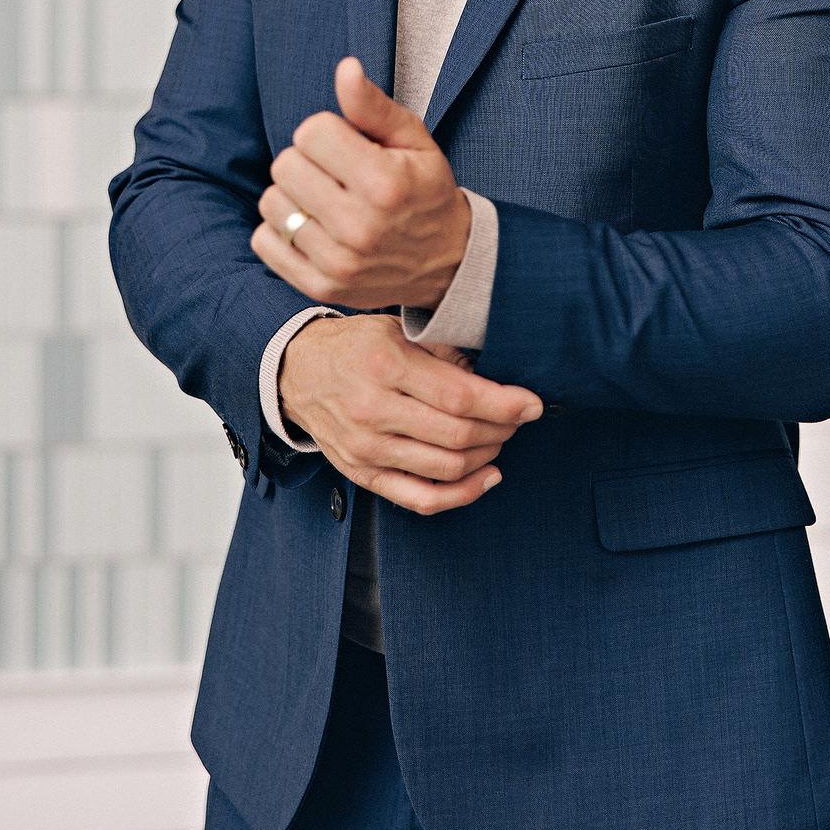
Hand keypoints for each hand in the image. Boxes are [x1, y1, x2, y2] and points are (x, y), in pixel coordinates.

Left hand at [251, 57, 470, 312]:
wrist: (448, 261)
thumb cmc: (425, 190)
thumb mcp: (414, 141)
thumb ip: (374, 106)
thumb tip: (345, 68)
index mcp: (385, 184)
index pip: (311, 132)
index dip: (326, 131)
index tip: (347, 145)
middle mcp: (360, 226)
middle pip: (286, 165)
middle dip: (307, 160)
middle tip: (335, 173)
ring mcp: (339, 262)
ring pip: (272, 203)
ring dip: (292, 194)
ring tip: (323, 199)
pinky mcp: (321, 285)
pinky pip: (265, 241)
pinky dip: (279, 230)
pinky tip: (311, 225)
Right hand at [278, 315, 543, 514]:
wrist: (298, 372)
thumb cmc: (356, 346)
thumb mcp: (397, 330)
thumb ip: (444, 351)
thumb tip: (498, 372)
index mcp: (385, 366)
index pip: (458, 397)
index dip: (504, 404)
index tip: (532, 403)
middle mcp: (373, 411)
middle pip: (457, 435)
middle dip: (502, 429)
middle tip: (519, 417)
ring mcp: (366, 449)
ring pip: (446, 468)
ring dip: (487, 455)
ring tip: (501, 437)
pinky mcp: (363, 475)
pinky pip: (422, 499)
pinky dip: (463, 494)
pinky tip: (488, 476)